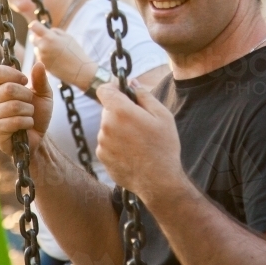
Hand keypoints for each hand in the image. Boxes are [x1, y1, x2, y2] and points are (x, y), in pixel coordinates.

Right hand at [0, 62, 52, 155]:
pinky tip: (26, 126)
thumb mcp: (44, 95)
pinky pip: (14, 121)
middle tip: (30, 104)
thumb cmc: (37, 114)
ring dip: (28, 112)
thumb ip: (41, 80)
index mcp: (0, 87)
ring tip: (28, 116)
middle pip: (9, 89)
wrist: (38, 137)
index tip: (25, 81)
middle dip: (27, 97)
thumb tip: (39, 64)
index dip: (13, 74)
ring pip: (14, 106)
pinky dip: (27, 123)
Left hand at [28, 21, 96, 88]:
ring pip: (36, 48)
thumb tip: (47, 30)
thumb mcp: (68, 37)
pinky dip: (45, 57)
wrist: (79, 71)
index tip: (39, 27)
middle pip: (32, 38)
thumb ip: (55, 31)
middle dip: (38, 37)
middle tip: (48, 40)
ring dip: (42, 48)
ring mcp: (41, 57)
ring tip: (56, 52)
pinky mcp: (42, 65)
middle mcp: (42, 47)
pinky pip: (40, 58)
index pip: (34, 26)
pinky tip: (56, 59)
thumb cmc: (75, 52)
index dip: (36, 25)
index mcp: (49, 37)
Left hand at [96, 79, 187, 202]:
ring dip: (119, 128)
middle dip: (120, 111)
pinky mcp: (102, 157)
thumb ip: (144, 95)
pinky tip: (133, 152)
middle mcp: (106, 126)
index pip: (104, 89)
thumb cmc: (163, 147)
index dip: (113, 87)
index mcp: (120, 111)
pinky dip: (116, 144)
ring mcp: (102, 143)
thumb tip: (132, 83)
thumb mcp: (162, 115)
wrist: (158, 181)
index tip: (124, 93)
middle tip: (140, 122)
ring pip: (108, 127)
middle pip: (108, 109)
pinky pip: (107, 143)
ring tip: (138, 141)